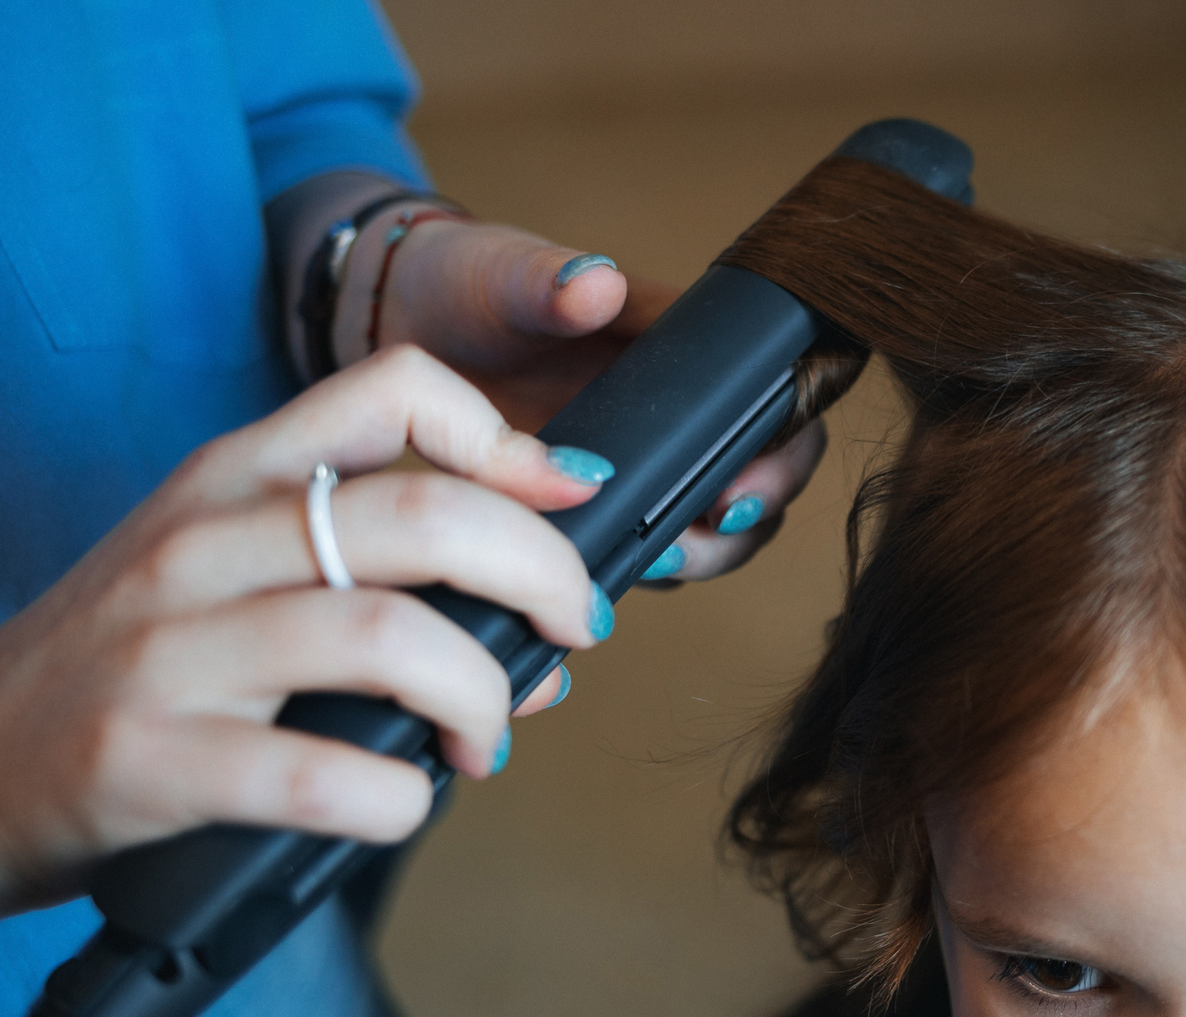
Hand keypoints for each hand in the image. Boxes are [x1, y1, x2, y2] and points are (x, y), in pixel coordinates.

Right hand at [0, 348, 599, 982]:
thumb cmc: (118, 674)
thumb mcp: (227, 585)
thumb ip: (369, 586)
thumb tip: (539, 637)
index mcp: (229, 480)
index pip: (392, 393)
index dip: (507, 439)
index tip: (568, 495)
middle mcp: (202, 544)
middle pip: (423, 517)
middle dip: (539, 571)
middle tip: (574, 625)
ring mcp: (170, 649)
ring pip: (386, 637)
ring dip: (481, 694)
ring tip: (487, 739)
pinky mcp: (146, 759)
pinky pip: (319, 776)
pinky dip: (396, 800)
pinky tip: (404, 803)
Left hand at [329, 190, 828, 583]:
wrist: (405, 324)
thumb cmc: (468, 283)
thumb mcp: (502, 272)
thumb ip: (551, 279)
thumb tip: (595, 284)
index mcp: (681, 347)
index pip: (776, 399)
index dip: (780, 453)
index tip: (736, 490)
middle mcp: (677, 410)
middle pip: (762, 479)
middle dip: (742, 524)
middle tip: (690, 540)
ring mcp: (642, 462)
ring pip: (712, 528)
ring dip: (697, 558)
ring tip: (647, 564)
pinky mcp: (598, 504)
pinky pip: (644, 549)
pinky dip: (637, 570)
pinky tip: (600, 576)